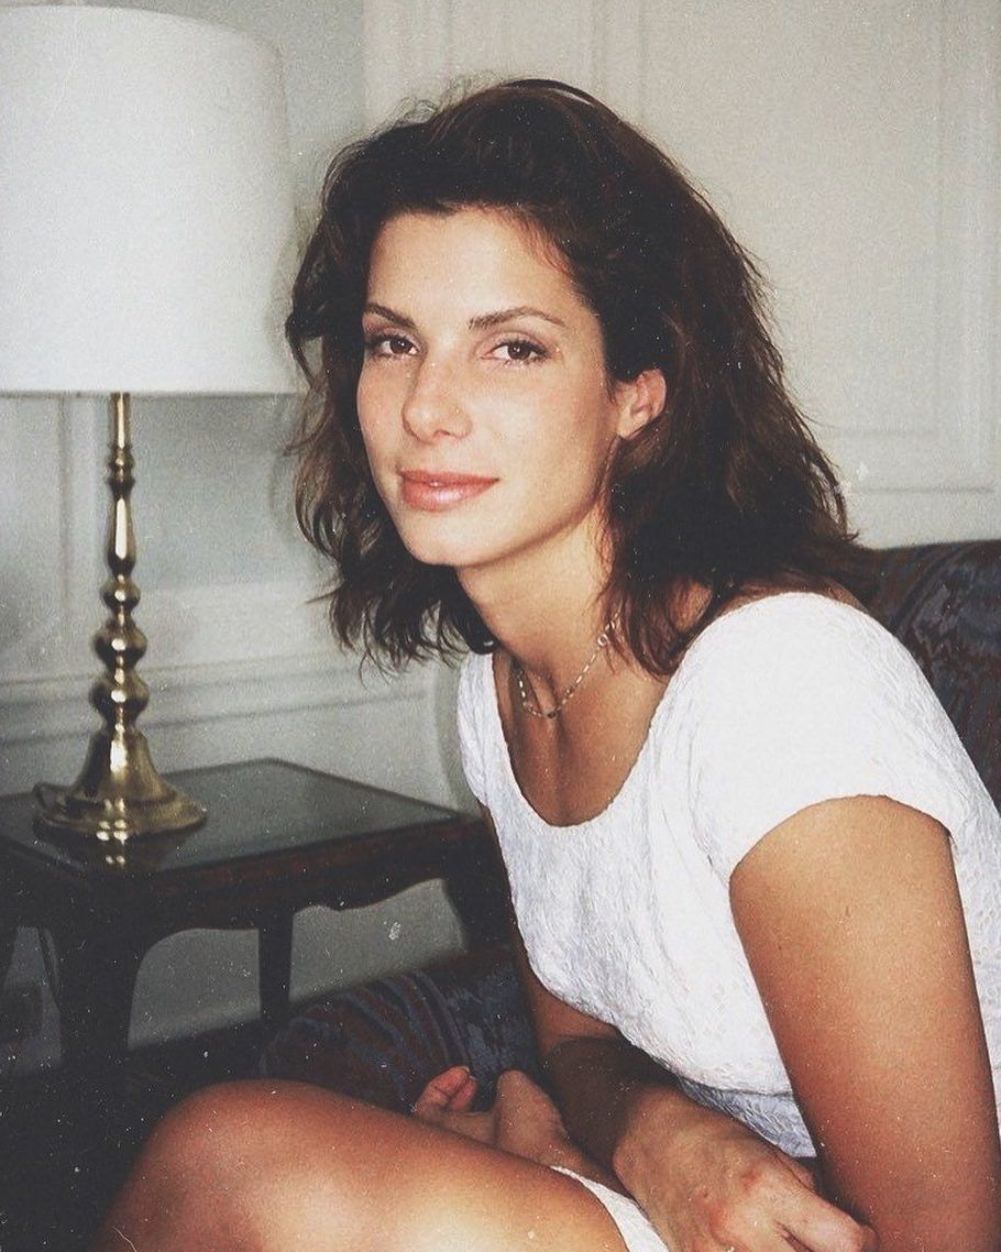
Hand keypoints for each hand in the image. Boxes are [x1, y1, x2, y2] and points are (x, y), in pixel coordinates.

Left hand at [413, 1067, 619, 1187]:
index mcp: (446, 1134)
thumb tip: (504, 1088)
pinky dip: (489, 1134)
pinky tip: (511, 1123)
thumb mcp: (514, 1085)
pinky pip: (482, 1154)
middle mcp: (456, 1158)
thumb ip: (499, 1079)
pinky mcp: (497, 1181)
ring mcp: (476, 1172)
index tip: (464, 1073)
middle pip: (440, 1126)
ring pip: (462, 1140)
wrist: (559, 1174)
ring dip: (473, 1115)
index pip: (423, 1108)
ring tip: (495, 1099)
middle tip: (471, 1083)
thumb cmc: (531, 1136)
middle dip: (455, 1098)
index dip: (441, 1083)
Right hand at [619, 1095, 875, 1251]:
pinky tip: (761, 1248)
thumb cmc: (713, 1137)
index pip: (843, 1241)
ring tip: (792, 1242)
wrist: (649, 1139)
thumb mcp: (768, 1150)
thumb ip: (808, 1192)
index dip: (864, 1242)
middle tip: (830, 1244)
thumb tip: (846, 1226)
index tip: (864, 1237)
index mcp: (768, 1186)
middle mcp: (743, 1225)